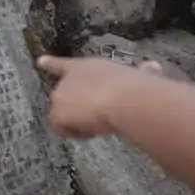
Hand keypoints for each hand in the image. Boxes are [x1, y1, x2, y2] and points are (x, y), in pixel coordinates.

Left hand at [37, 55, 160, 138]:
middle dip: (77, 110)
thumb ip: (142, 74)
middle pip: (63, 99)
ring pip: (65, 118)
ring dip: (80, 123)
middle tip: (99, 117)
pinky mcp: (57, 111)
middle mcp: (68, 78)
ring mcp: (60, 94)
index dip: (51, 63)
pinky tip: (93, 128)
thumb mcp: (137, 76)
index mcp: (86, 66)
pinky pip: (64, 131)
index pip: (64, 64)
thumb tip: (155, 67)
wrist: (123, 96)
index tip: (39, 61)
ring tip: (100, 121)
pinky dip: (78, 133)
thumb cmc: (134, 86)